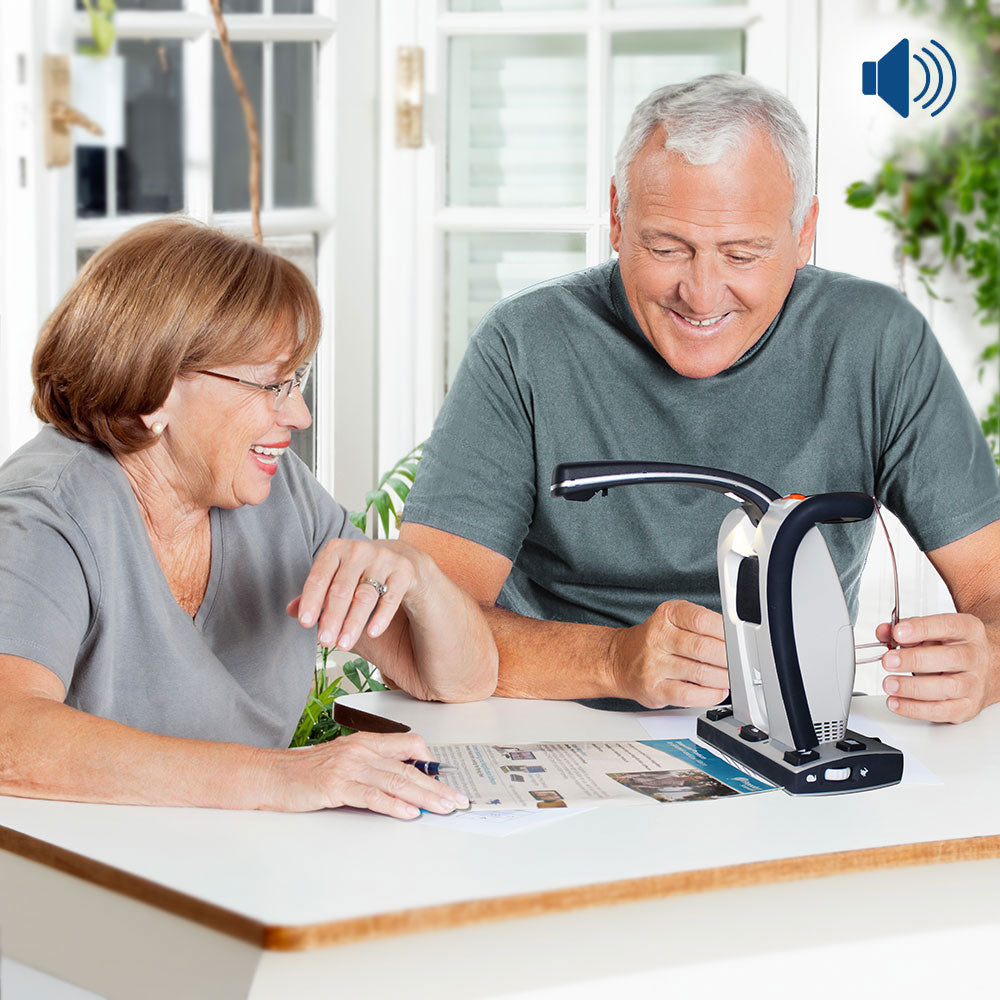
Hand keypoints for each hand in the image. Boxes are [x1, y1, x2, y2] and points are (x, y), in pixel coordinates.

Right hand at [264, 731, 468, 817]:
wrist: (269, 776)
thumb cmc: (305, 773)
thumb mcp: (343, 763)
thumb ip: (372, 769)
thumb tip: (404, 785)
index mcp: (364, 742)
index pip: (409, 745)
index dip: (431, 762)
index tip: (447, 780)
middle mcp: (360, 751)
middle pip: (408, 768)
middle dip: (437, 785)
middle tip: (457, 799)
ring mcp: (348, 767)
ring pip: (396, 781)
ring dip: (425, 797)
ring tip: (443, 808)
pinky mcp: (336, 786)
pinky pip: (372, 795)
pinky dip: (394, 805)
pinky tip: (409, 813)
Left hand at [287, 538, 429, 650]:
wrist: (400, 560)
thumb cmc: (360, 573)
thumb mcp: (336, 579)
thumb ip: (316, 594)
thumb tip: (291, 610)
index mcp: (336, 550)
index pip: (319, 577)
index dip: (311, 601)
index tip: (305, 623)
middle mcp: (358, 550)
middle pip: (341, 589)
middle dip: (331, 617)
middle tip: (324, 641)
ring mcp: (383, 559)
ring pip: (364, 596)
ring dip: (352, 622)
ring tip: (343, 644)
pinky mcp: (403, 571)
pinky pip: (391, 598)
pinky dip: (380, 617)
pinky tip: (372, 632)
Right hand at [608, 600, 729, 708]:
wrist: (620, 660)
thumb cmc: (655, 641)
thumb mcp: (674, 620)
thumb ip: (702, 625)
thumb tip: (736, 640)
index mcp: (667, 615)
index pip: (701, 620)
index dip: (726, 632)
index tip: (739, 640)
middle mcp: (658, 638)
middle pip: (703, 648)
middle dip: (729, 658)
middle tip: (741, 663)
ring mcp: (654, 664)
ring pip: (699, 673)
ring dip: (723, 678)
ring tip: (732, 678)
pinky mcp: (654, 689)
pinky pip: (688, 695)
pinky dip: (709, 695)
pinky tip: (717, 691)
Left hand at [877, 614, 996, 722]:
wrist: (986, 668)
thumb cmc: (951, 647)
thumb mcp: (931, 630)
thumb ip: (904, 629)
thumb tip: (883, 632)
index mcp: (968, 631)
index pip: (947, 626)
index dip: (921, 629)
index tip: (898, 633)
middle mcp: (975, 657)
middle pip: (950, 658)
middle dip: (914, 660)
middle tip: (888, 661)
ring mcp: (974, 684)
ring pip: (947, 688)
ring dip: (912, 687)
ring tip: (889, 683)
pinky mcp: (967, 707)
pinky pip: (941, 711)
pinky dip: (914, 708)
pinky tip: (896, 702)